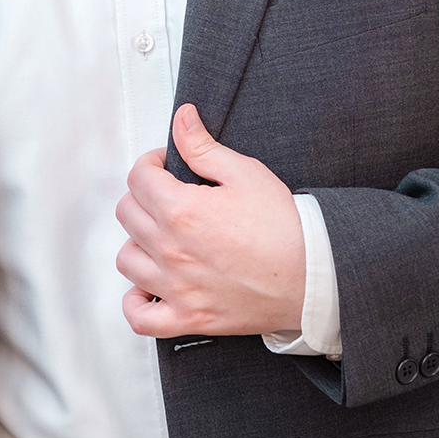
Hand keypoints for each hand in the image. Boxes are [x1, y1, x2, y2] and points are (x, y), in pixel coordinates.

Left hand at [115, 104, 305, 337]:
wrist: (312, 276)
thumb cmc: (284, 226)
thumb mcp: (245, 172)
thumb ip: (203, 146)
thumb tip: (181, 120)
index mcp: (182, 211)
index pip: (139, 177)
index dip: (152, 163)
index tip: (167, 165)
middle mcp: (172, 250)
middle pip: (128, 213)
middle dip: (144, 195)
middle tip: (167, 194)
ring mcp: (177, 288)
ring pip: (126, 259)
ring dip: (139, 242)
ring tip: (162, 235)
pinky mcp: (188, 318)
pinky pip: (139, 316)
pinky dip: (137, 301)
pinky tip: (151, 285)